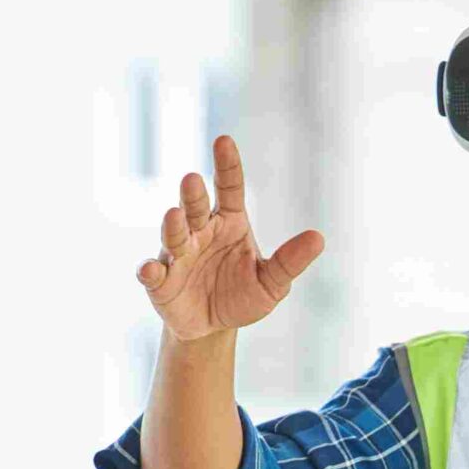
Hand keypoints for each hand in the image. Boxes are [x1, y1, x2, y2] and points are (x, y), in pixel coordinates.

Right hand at [136, 135, 324, 342]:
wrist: (214, 327)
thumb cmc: (242, 295)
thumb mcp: (272, 282)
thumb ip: (290, 261)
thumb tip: (318, 238)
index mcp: (230, 223)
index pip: (229, 188)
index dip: (227, 165)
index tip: (224, 141)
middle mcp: (200, 231)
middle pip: (196, 206)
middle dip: (192, 194)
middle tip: (193, 179)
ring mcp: (177, 254)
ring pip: (173, 234)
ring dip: (173, 225)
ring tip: (175, 215)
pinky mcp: (160, 281)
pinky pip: (152, 272)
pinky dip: (150, 270)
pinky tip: (151, 269)